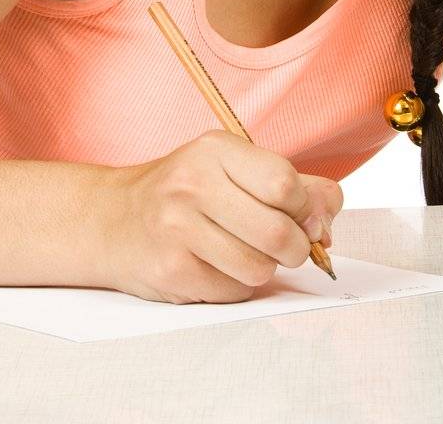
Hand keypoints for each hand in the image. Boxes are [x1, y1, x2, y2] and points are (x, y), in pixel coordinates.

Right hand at [100, 130, 342, 303]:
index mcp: (215, 150)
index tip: (303, 217)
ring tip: (244, 253)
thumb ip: (291, 184)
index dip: (306, 209)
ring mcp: (178, 229)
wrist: (113, 219)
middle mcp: (193, 185)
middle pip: (278, 233)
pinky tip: (215, 265)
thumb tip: (329, 216)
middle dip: (295, 249)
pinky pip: (233, 292)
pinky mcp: (171, 270)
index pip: (285, 184)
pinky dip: (236, 286)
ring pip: (259, 269)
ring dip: (264, 269)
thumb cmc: (184, 192)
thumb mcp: (232, 167)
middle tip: (286, 247)